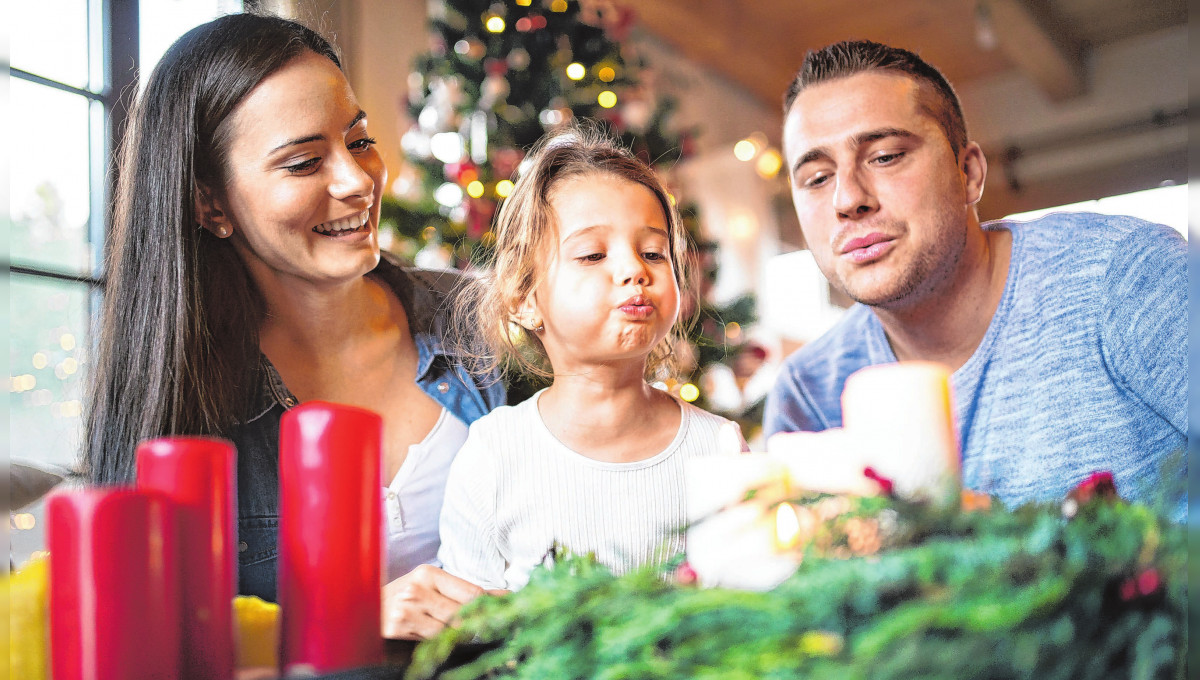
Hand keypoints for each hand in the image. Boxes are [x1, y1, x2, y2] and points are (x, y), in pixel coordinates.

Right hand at [381, 564, 501, 639]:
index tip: (512, 608)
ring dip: (465, 635)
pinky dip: (443, 643)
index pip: (471, 591)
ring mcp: (406, 609)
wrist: (365, 609)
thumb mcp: (431, 588)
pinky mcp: (397, 628)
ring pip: (449, 629)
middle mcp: (417, 588)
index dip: (492, 604)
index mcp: (428, 573)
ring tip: (477, 636)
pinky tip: (449, 643)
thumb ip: (462, 592)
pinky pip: (431, 640)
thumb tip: (502, 596)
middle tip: (498, 629)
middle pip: (462, 611)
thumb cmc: (404, 599)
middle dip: (481, 622)